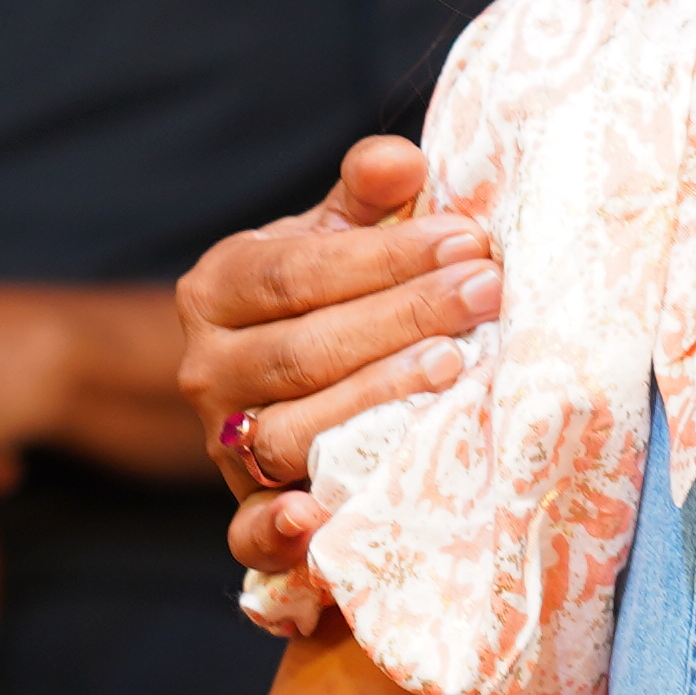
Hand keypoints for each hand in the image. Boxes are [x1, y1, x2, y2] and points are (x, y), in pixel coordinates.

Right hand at [175, 134, 502, 597]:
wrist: (293, 368)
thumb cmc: (333, 290)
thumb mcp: (340, 233)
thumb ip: (369, 194)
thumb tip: (402, 161)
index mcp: (221, 287)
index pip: (297, 272)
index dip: (385, 258)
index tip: (468, 241)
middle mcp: (208, 369)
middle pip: (302, 351)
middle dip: (402, 319)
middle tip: (487, 293)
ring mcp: (223, 445)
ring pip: (290, 431)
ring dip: (373, 400)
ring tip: (453, 368)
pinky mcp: (246, 509)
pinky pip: (247, 533)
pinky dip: (277, 532)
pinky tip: (319, 518)